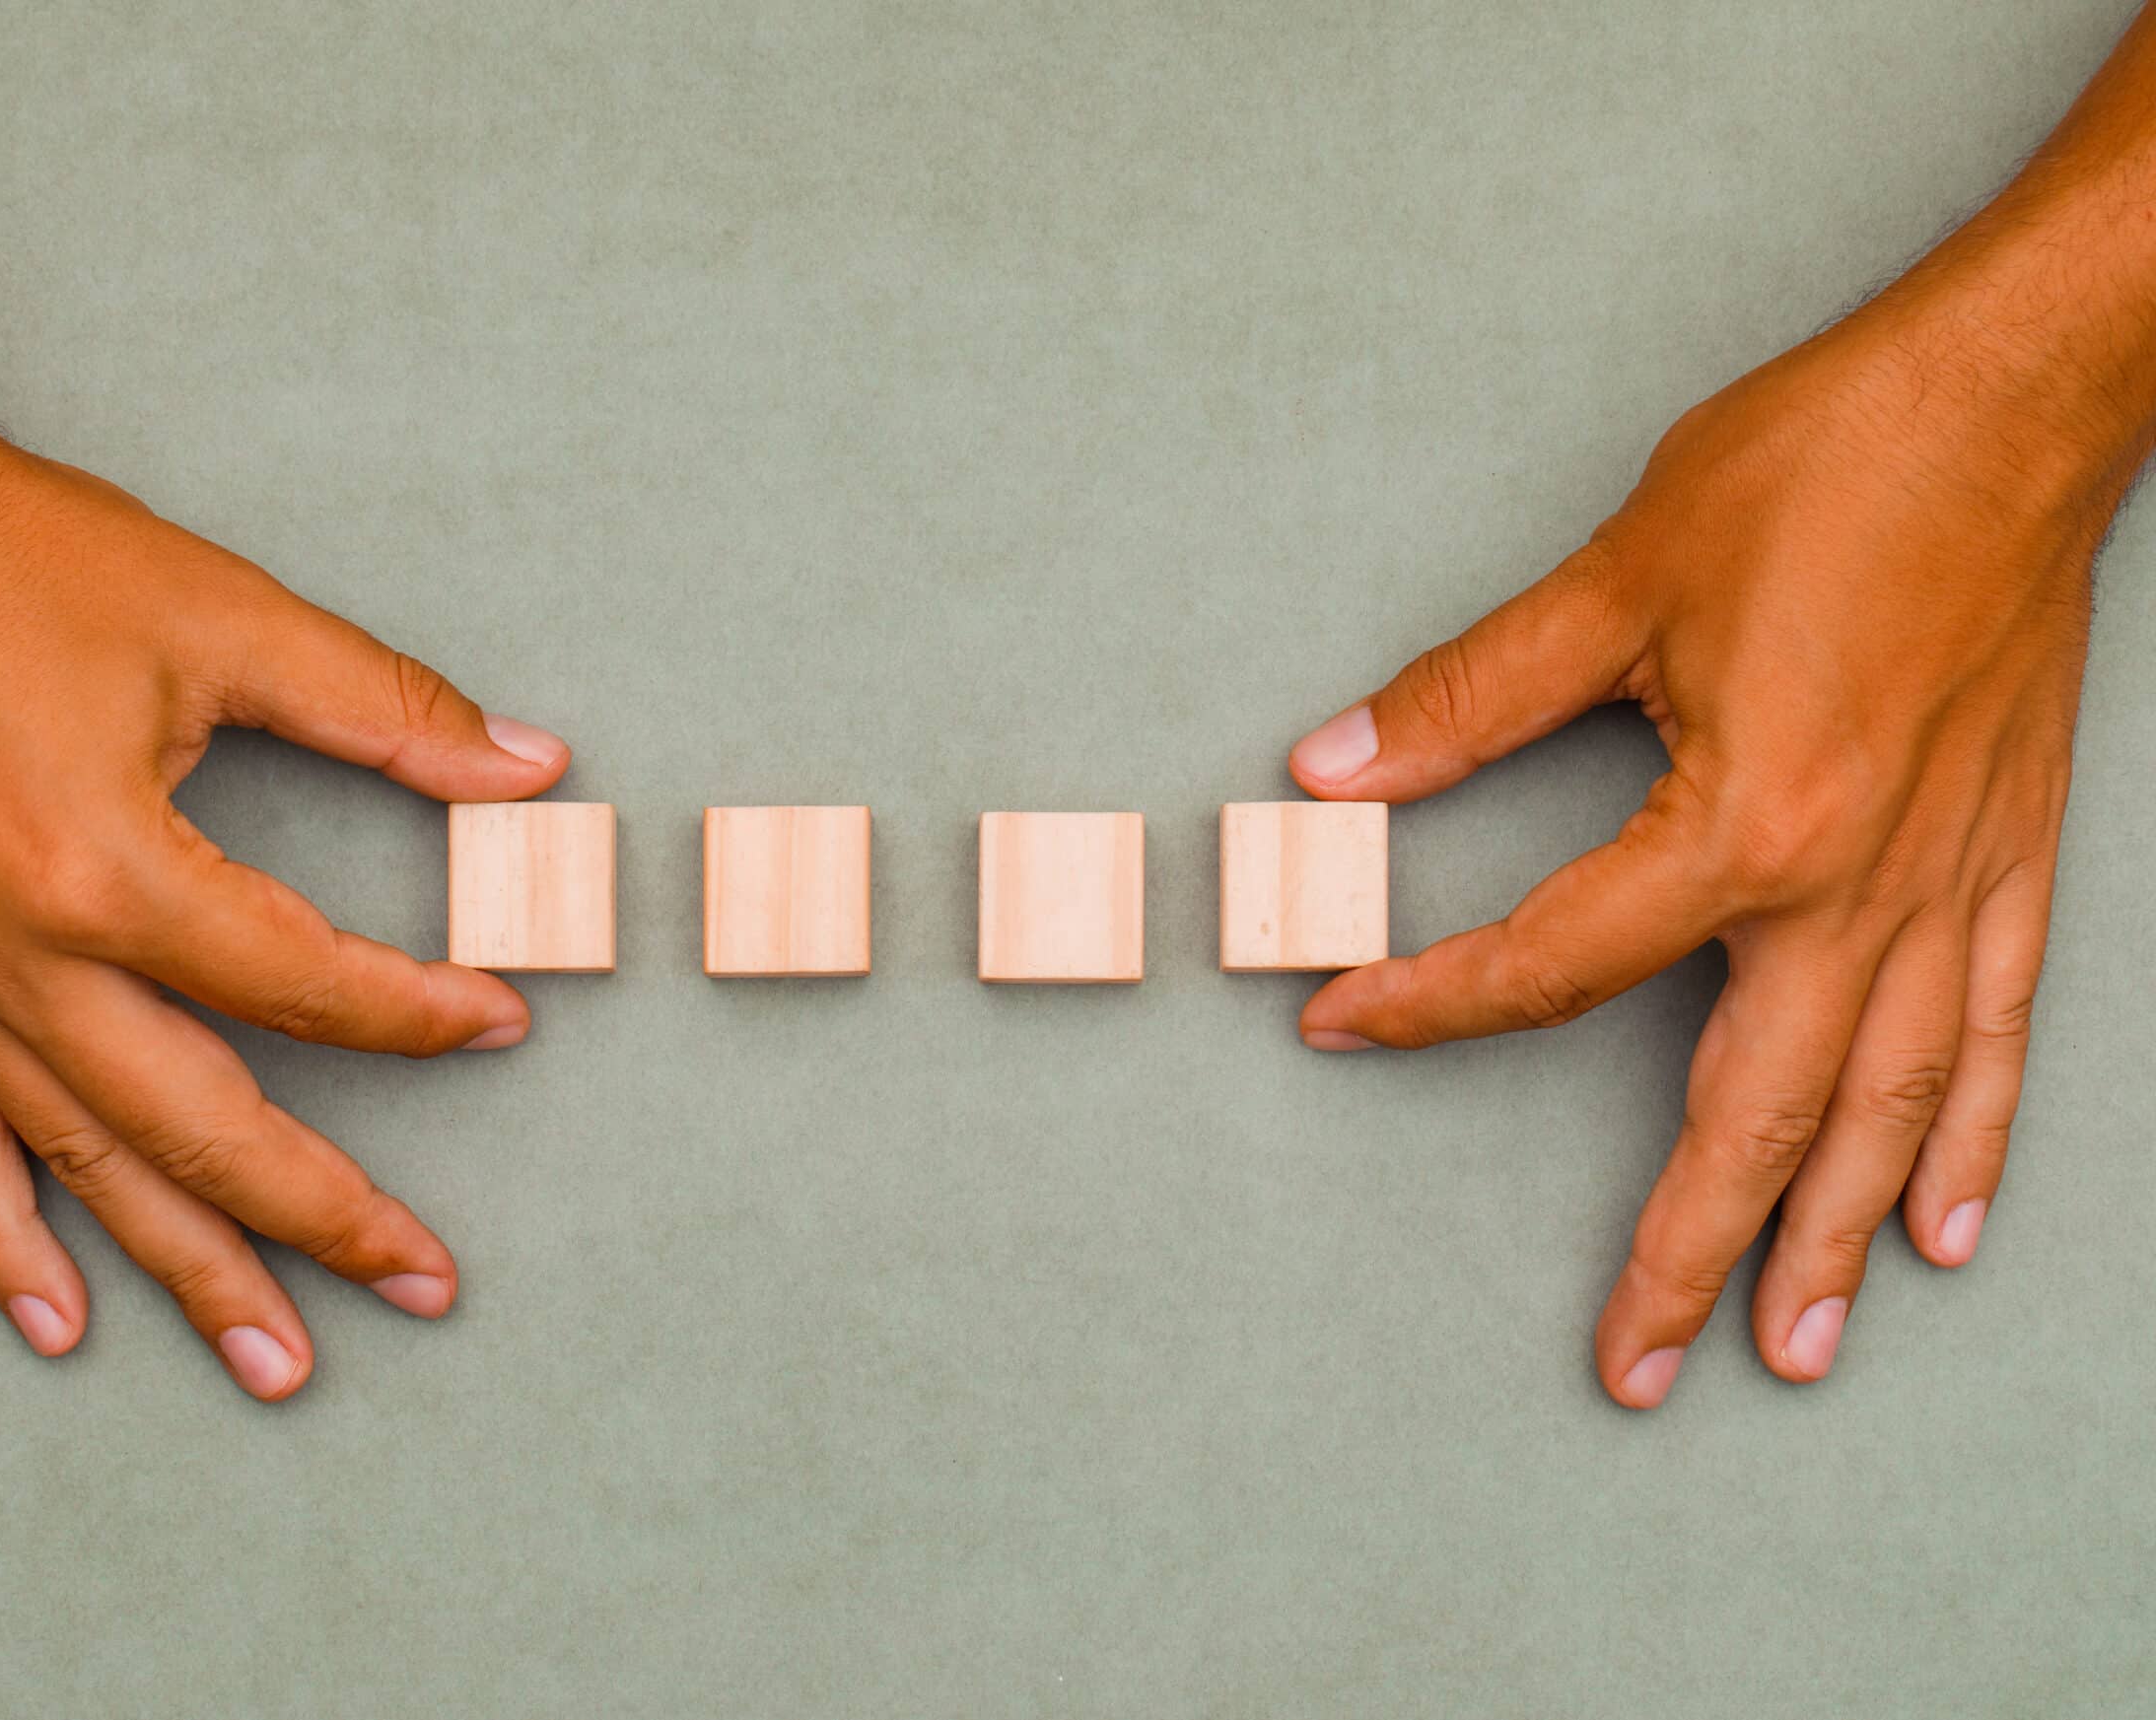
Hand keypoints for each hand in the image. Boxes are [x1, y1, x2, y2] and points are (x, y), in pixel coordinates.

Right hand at [0, 397, 567, 1399]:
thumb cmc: (6, 552)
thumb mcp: (223, 615)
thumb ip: (387, 707)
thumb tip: (527, 764)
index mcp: (108, 867)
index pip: (304, 985)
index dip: (419, 1015)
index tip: (499, 1021)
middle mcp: (14, 953)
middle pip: (201, 1125)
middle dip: (323, 1217)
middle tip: (423, 1281)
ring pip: (81, 1162)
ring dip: (185, 1267)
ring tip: (277, 1357)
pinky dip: (1, 1234)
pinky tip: (56, 1314)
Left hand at [1286, 294, 2110, 1407]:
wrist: (2013, 400)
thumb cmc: (1828, 471)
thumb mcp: (1619, 579)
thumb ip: (1472, 696)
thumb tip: (1336, 767)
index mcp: (1749, 826)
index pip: (1557, 963)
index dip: (1432, 1000)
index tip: (1345, 1021)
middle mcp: (1859, 889)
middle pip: (1751, 1112)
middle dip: (1684, 1252)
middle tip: (1630, 1364)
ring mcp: (1950, 888)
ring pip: (1884, 1110)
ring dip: (1827, 1238)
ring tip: (1785, 1348)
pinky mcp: (2015, 862)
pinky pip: (1996, 1036)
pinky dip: (1970, 1140)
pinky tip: (1941, 1227)